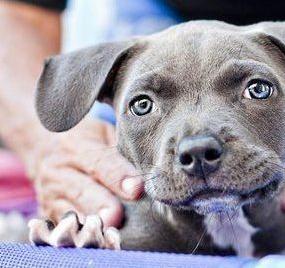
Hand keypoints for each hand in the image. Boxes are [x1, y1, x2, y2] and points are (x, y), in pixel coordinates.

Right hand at [25, 118, 142, 226]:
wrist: (47, 148)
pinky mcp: (49, 214)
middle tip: (117, 215)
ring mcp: (50, 195)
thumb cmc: (88, 140)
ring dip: (92, 225)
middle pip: (82, 191)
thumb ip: (122, 149)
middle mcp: (58, 171)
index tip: (136, 189)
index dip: (119, 176)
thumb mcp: (103, 133)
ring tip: (111, 232)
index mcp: (75, 146)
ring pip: (71, 214)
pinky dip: (82, 235)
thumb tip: (151, 169)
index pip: (99, 161)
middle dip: (101, 205)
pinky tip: (99, 238)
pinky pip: (65, 228)